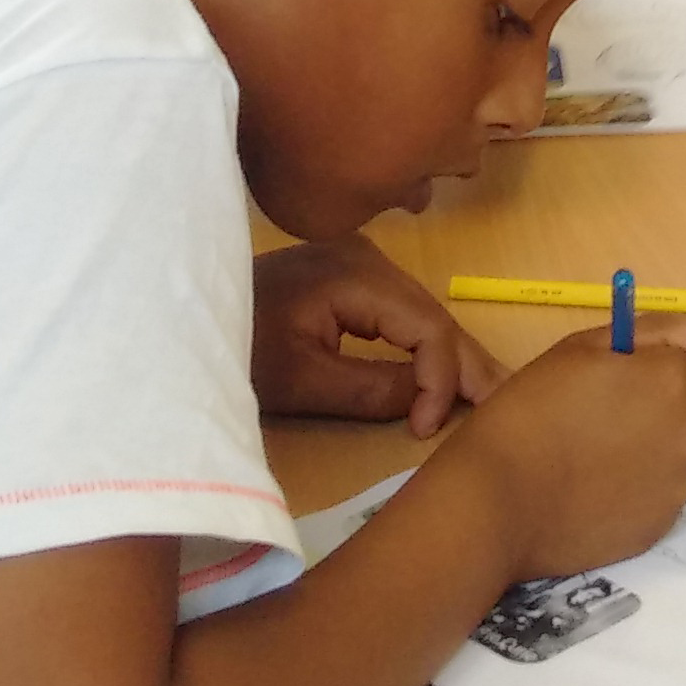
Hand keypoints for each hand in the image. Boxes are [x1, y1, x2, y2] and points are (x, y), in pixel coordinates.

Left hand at [251, 237, 507, 433]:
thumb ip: (368, 389)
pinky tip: (449, 372)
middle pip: (432, 312)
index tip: (427, 430)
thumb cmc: (234, 351)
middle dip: (467, 363)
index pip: (424, 324)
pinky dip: (426, 346)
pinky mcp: (351, 276)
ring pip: (422, 312)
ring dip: (451, 357)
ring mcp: (360, 261)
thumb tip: (428, 402)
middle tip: (505, 404)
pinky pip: (402, 312)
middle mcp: (367, 256)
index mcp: (353, 272)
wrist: (180, 319)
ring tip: (489, 395)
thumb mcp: (298, 381)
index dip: (440, 377)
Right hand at [440, 316, 685, 579]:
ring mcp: (678, 483)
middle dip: (654, 409)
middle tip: (596, 423)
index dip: (635, 373)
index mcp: (670, 378)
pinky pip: (660, 496)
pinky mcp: (662, 526)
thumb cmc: (530, 411)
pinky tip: (594, 495)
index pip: (674, 363)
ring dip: (649, 450)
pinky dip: (638, 491)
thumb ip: (656, 333)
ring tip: (590, 462)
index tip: (598, 388)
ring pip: (675, 453)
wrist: (497, 500)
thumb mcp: (582, 350)